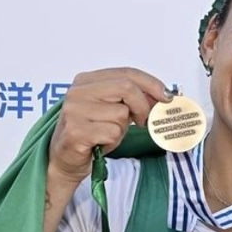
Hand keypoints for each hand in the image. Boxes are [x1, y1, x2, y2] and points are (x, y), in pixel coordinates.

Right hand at [48, 68, 170, 185]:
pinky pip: (112, 132)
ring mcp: (74, 110)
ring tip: (108, 134)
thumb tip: (165, 97)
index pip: (126, 73)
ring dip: (123, 129)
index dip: (152, 84)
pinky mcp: (75, 131)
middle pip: (126, 88)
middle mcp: (78, 92)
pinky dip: (113, 141)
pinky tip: (101, 143)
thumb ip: (134, 99)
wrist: (65, 159)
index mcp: (87, 80)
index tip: (167, 97)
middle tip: (144, 121)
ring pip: (121, 113)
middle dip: (143, 106)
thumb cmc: (93, 133)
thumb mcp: (115, 110)